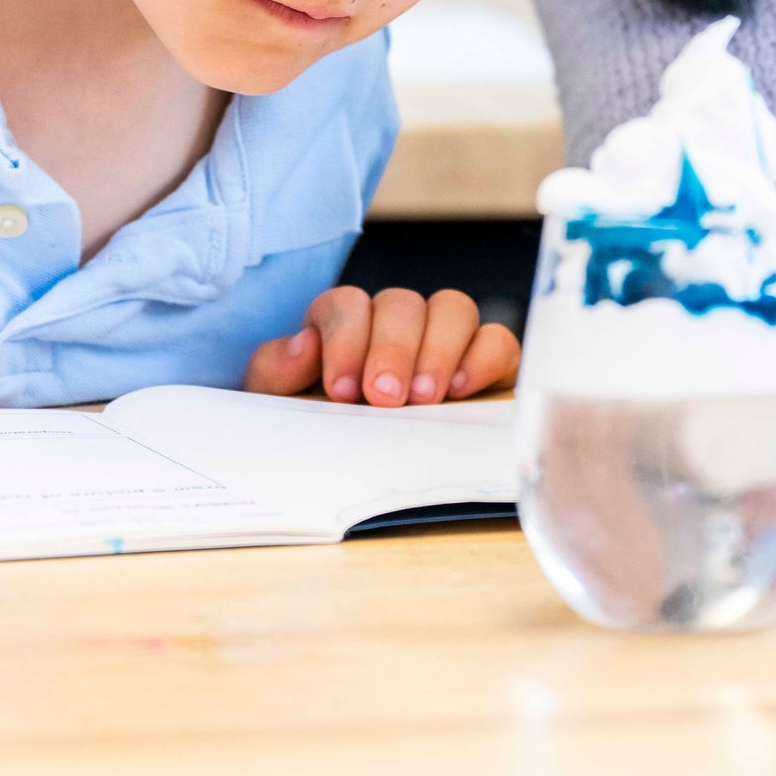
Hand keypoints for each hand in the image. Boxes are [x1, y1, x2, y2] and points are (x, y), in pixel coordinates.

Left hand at [246, 286, 520, 406]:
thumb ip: (277, 372)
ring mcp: (444, 340)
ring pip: (454, 307)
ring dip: (438, 349)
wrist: (351, 473)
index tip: (342, 390)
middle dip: (393, 348)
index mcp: (344, 325)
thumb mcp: (280, 407)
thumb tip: (304, 345)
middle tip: (385, 397)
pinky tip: (462, 391)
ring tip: (424, 399)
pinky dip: (484, 358)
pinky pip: (498, 341)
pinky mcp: (486, 365)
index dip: (346, 338)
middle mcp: (396, 323)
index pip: (347, 304)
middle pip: (402, 302)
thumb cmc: (318, 431)